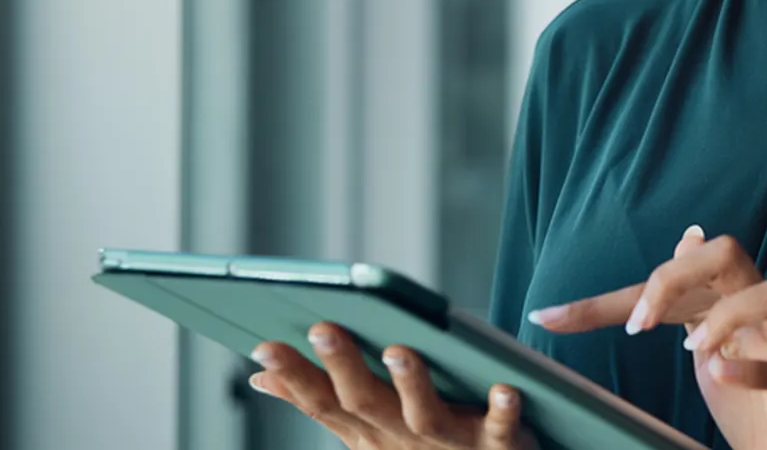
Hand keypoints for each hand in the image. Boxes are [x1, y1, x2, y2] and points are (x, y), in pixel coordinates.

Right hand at [248, 322, 536, 449]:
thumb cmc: (426, 446)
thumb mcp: (368, 428)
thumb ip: (321, 400)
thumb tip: (262, 375)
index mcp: (369, 432)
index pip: (323, 402)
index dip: (293, 377)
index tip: (264, 345)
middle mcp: (401, 439)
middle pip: (366, 404)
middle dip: (343, 368)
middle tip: (324, 328)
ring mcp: (449, 444)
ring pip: (426, 416)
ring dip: (411, 384)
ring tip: (399, 350)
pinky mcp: (498, 445)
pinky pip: (501, 428)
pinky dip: (502, 410)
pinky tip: (504, 388)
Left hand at [528, 228, 766, 449]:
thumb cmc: (755, 393)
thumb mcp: (707, 345)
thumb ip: (681, 300)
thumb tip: (687, 233)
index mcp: (725, 299)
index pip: (665, 278)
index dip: (604, 299)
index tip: (546, 318)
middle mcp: (758, 311)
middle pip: (729, 252)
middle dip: (676, 275)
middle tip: (639, 325)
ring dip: (728, 314)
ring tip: (695, 349)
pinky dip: (750, 367)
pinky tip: (718, 370)